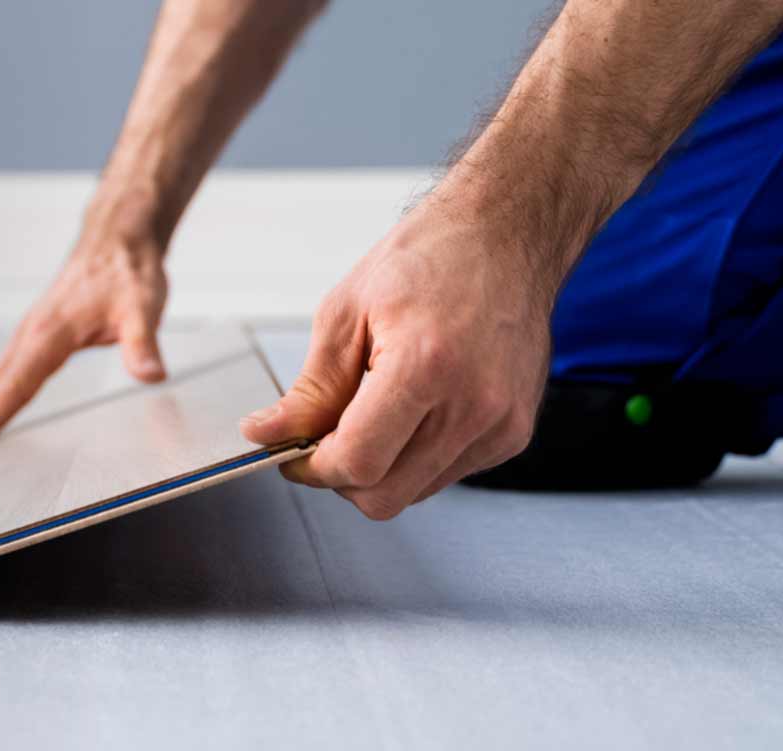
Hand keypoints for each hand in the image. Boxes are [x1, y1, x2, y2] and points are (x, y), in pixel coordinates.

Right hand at [0, 240, 170, 461]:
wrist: (117, 238)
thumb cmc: (129, 271)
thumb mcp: (144, 307)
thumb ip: (143, 345)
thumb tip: (151, 376)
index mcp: (49, 334)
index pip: (13, 387)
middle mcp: (30, 336)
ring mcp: (29, 336)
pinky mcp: (35, 337)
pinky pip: (3, 374)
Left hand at [238, 210, 557, 519]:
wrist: (506, 236)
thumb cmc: (431, 257)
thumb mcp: (347, 312)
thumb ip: (310, 389)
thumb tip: (267, 434)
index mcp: (426, 365)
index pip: (358, 462)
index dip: (313, 469)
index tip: (294, 455)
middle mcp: (474, 403)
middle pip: (385, 495)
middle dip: (342, 477)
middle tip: (324, 439)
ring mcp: (501, 423)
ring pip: (415, 492)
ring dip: (381, 468)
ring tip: (374, 410)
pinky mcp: (514, 432)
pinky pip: (447, 473)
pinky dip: (417, 457)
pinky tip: (415, 408)